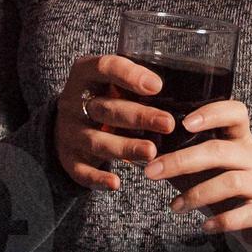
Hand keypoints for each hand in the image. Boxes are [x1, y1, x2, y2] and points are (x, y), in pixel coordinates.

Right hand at [51, 52, 170, 190]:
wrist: (67, 122)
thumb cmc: (103, 96)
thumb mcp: (112, 80)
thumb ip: (136, 81)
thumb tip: (183, 89)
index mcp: (85, 74)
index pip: (105, 67)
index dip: (129, 75)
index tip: (158, 86)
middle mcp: (74, 103)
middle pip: (106, 109)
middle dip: (139, 117)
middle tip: (168, 123)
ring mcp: (70, 132)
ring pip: (97, 141)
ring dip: (125, 147)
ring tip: (151, 152)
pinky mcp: (69, 158)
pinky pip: (82, 170)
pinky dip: (98, 178)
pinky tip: (116, 183)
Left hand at [144, 98, 251, 251]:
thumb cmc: (234, 197)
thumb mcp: (210, 175)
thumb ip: (185, 165)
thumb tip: (144, 157)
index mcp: (243, 142)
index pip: (236, 113)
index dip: (211, 113)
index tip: (183, 123)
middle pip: (221, 150)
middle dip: (182, 160)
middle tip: (152, 172)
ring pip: (232, 181)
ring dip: (197, 194)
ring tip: (174, 206)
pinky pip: (248, 214)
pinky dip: (224, 220)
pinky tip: (205, 227)